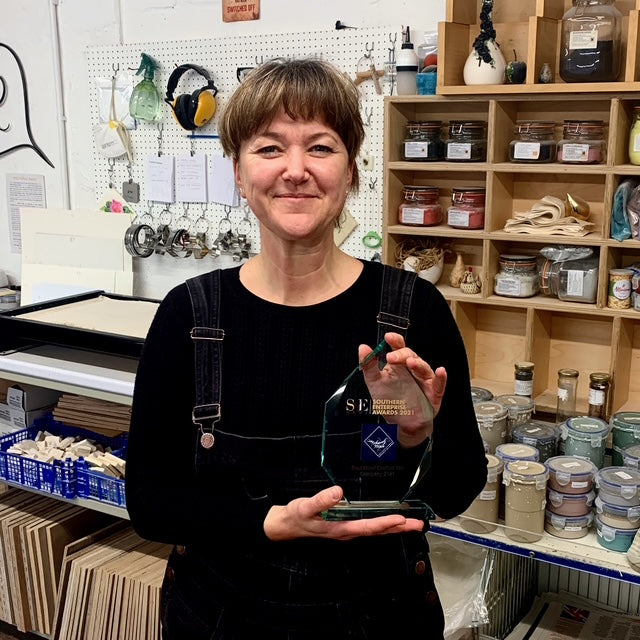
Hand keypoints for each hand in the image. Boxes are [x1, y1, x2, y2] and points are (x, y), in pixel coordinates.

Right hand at [263, 486, 424, 541]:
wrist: (286, 526)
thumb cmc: (297, 516)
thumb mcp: (306, 507)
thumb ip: (321, 500)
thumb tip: (338, 491)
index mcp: (340, 529)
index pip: (367, 527)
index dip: (385, 523)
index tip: (401, 519)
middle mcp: (347, 532)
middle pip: (377, 531)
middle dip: (398, 528)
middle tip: (418, 525)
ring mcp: (347, 530)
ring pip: (375, 530)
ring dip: (393, 527)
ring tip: (411, 523)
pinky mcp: (345, 526)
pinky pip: (368, 526)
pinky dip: (382, 523)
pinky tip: (389, 520)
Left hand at [359, 332, 446, 446]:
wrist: (400, 424)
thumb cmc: (390, 401)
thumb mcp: (374, 382)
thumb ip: (368, 365)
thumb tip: (363, 347)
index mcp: (398, 364)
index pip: (398, 348)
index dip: (395, 341)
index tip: (388, 337)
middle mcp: (412, 369)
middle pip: (410, 355)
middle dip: (402, 355)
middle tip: (392, 358)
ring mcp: (424, 380)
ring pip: (423, 368)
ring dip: (418, 364)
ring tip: (410, 362)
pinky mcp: (433, 393)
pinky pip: (438, 384)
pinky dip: (440, 378)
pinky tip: (440, 371)